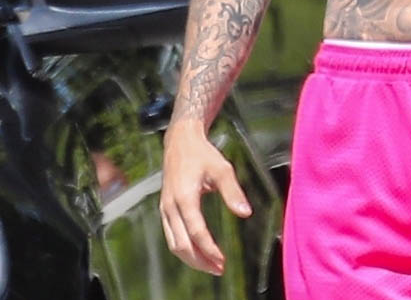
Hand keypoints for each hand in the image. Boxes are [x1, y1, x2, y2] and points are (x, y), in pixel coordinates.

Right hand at [160, 123, 251, 274]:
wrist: (180, 140)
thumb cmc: (202, 154)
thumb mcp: (222, 168)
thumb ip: (233, 192)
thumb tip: (245, 213)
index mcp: (184, 197)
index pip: (196, 232)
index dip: (209, 249)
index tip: (223, 260)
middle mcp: (171, 206)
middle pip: (181, 244)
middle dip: (200, 261)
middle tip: (218, 269)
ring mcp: (165, 208)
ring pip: (173, 244)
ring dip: (191, 258)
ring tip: (211, 266)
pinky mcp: (165, 209)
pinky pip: (171, 236)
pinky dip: (183, 248)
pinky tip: (198, 252)